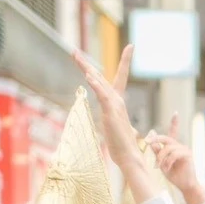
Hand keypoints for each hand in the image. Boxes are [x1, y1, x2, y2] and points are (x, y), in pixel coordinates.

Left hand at [74, 45, 140, 171]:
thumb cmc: (123, 147)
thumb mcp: (116, 130)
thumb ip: (115, 124)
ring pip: (99, 82)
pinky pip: (102, 95)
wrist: (129, 156)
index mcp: (118, 102)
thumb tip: (126, 129)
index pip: (120, 77)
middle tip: (74, 52)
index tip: (131, 46)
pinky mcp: (111, 112)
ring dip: (86, 69)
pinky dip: (95, 84)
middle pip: (100, 77)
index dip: (125, 61)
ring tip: (75, 57)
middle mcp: (117, 100)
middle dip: (85, 64)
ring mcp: (115, 105)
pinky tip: (88, 75)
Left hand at [149, 114, 204, 203]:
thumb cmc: (175, 176)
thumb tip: (151, 137)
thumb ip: (157, 151)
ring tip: (159, 166)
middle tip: (147, 141)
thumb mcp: (162, 163)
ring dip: (161, 157)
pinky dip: (168, 161)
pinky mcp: (187, 155)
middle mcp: (180, 147)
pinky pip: (174, 154)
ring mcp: (184, 150)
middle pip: (166, 138)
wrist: (185, 186)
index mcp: (174, 148)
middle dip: (156, 139)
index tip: (176, 113)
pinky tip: (167, 167)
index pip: (174, 132)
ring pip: (168, 148)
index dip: (175, 123)